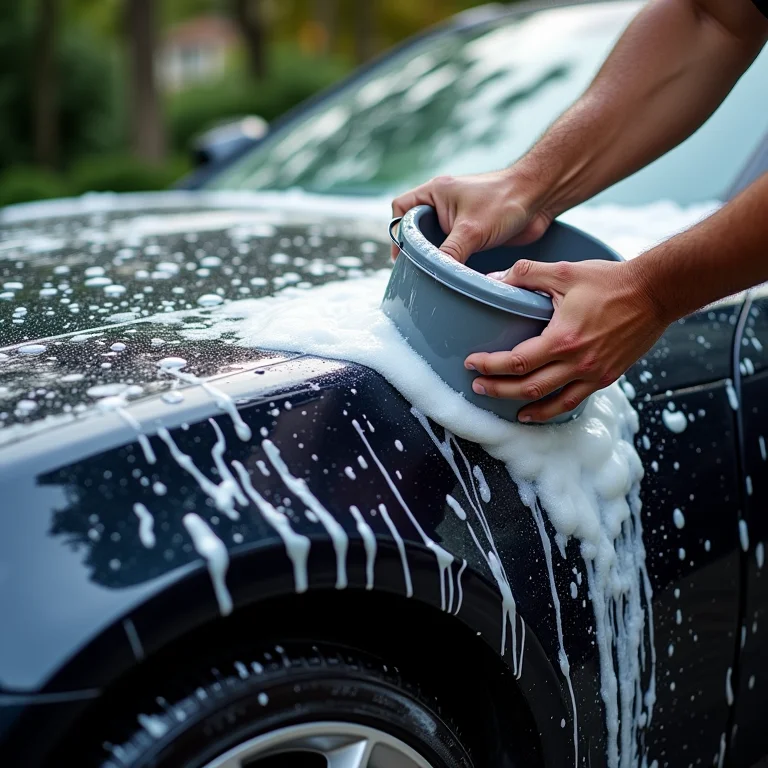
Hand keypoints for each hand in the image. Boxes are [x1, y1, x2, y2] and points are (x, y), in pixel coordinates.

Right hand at [391, 168, 553, 261]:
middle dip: (417, 249)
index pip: (401, 208)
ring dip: (437, 258)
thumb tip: (436, 276)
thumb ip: (450, 253)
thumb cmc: (505, 200)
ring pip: (437, 243)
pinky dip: (453, 263)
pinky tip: (454, 277)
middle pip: (417, 230)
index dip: (397, 231)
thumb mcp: (471, 229)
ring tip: (433, 277)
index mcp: (435, 193)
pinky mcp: (475, 234)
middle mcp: (444, 206)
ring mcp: (459, 220)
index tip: (401, 255)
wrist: (541, 197)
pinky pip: (456, 251)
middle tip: (416, 271)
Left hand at [464, 257, 668, 421]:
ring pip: (550, 402)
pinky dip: (551, 410)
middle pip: (528, 388)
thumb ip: (526, 274)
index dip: (490, 366)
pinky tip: (537, 410)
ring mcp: (593, 374)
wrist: (655, 293)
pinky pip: (573, 401)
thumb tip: (494, 279)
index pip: (517, 361)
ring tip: (500, 404)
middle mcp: (577, 363)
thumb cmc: (610, 281)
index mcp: (563, 339)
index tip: (472, 363)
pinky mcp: (605, 377)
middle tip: (477, 385)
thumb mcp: (564, 272)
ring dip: (521, 406)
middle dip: (498, 389)